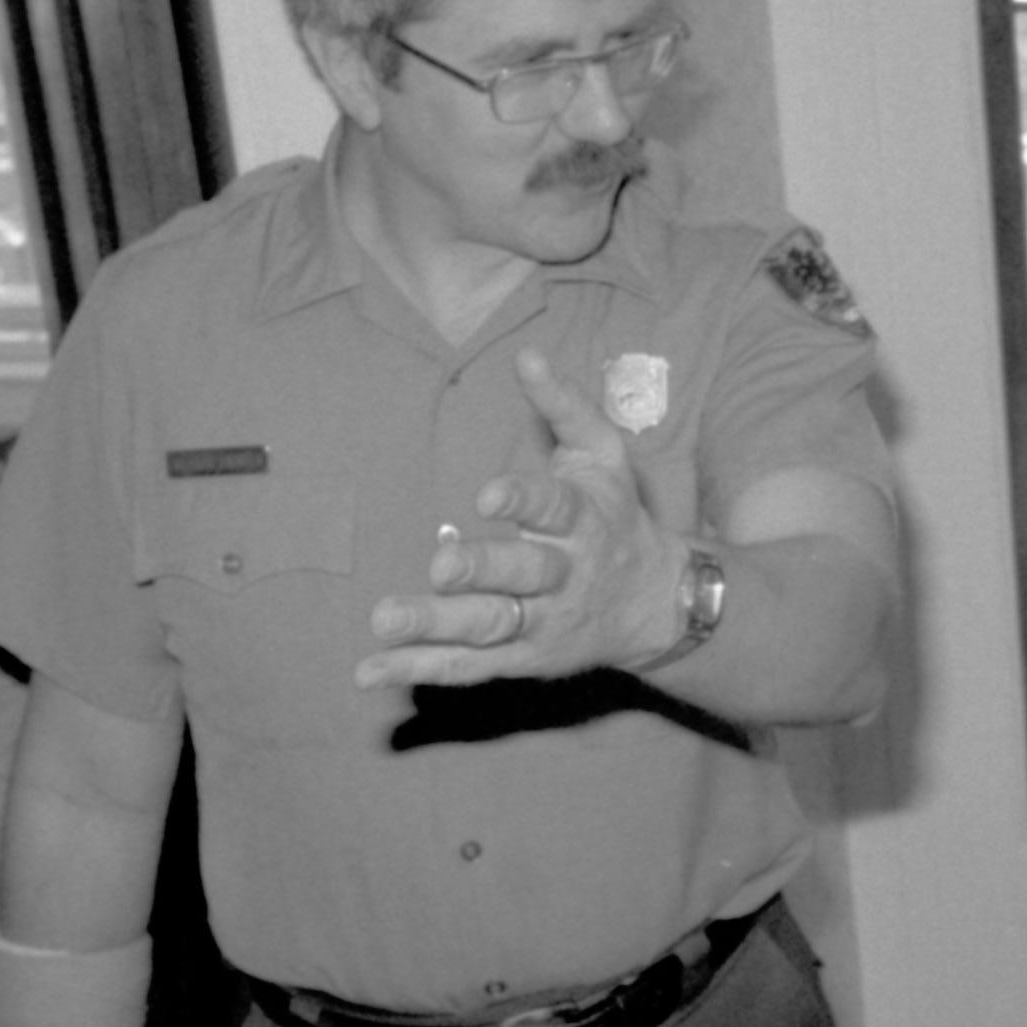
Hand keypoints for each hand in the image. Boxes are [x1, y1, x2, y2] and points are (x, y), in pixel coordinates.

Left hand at [355, 348, 684, 690]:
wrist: (657, 602)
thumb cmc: (616, 515)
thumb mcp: (604, 455)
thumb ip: (563, 407)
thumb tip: (526, 355)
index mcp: (584, 519)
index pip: (553, 508)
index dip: (522, 500)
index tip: (485, 495)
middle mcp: (565, 574)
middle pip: (521, 575)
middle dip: (480, 570)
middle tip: (438, 566)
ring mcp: (544, 622)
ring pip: (489, 625)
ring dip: (436, 625)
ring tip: (384, 620)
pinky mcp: (523, 657)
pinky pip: (469, 666)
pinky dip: (420, 669)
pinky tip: (370, 671)